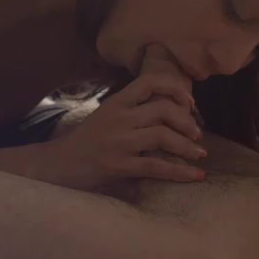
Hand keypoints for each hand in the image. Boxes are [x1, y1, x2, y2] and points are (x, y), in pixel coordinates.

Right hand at [32, 45, 205, 189]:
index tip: (190, 103)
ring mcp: (118, 142)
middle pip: (163, 109)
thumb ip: (132, 111)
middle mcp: (118, 118)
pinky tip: (196, 176)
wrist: (58, 164)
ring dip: (188, 146)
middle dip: (188, 121)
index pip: (149, 82)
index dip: (175, 89)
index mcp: (116, 103)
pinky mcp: (118, 165)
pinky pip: (157, 167)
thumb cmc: (86, 142)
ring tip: (200, 154)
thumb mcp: (106, 117)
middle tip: (197, 134)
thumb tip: (169, 112)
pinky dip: (181, 172)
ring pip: (163, 136)